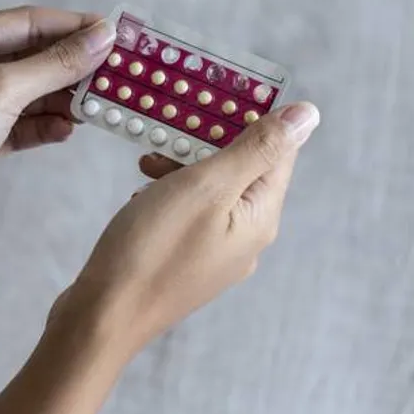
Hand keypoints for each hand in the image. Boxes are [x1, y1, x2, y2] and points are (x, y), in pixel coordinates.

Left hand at [0, 6, 116, 255]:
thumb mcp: (2, 91)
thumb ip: (55, 63)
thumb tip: (103, 34)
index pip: (26, 21)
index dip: (72, 26)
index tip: (116, 34)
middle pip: (29, 56)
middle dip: (70, 66)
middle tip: (115, 76)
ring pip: (26, 93)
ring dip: (61, 99)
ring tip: (97, 107)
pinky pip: (17, 124)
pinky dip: (42, 126)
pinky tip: (66, 131)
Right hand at [51, 102, 319, 360]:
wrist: (104, 316)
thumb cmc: (152, 247)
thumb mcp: (205, 186)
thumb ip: (257, 149)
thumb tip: (309, 114)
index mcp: (261, 217)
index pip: (276, 151)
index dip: (249, 118)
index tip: (210, 97)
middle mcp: (247, 239)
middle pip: (241, 171)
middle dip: (205, 143)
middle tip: (167, 131)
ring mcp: (216, 256)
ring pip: (210, 193)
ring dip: (181, 169)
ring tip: (145, 164)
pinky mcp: (185, 265)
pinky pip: (188, 216)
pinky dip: (167, 197)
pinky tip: (141, 198)